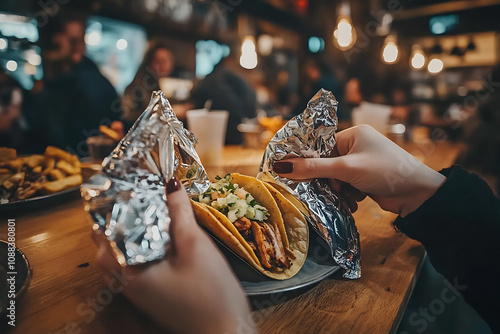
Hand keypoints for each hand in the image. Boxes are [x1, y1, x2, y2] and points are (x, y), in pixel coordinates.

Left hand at [92, 178, 253, 333]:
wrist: (226, 332)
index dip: (114, 206)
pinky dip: (142, 246)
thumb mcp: (195, 245)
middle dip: (120, 218)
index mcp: (129, 271)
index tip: (125, 184)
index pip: (106, 232)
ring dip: (131, 232)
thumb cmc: (210, 291)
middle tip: (138, 194)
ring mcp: (138, 291)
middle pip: (110, 244)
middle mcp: (126, 283)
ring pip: (123, 255)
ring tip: (149, 211)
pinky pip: (136, 264)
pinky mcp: (151, 294)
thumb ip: (179, 213)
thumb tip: (171, 184)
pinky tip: (162, 236)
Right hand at [272, 125, 445, 216]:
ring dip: (338, 190)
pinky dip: (347, 195)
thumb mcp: (346, 169)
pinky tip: (355, 201)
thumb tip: (281, 167)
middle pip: (327, 164)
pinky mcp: (366, 179)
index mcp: (353, 134)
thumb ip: (313, 168)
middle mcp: (356, 146)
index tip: (296, 174)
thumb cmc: (385, 171)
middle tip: (331, 189)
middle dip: (328, 180)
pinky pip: (346, 186)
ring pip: (335, 178)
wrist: (419, 194)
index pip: (321, 146)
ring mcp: (362, 163)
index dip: (310, 161)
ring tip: (348, 196)